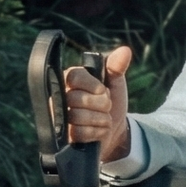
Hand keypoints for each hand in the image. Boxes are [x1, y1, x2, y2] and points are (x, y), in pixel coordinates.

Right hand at [64, 45, 132, 163]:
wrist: (115, 130)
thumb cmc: (111, 103)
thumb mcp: (115, 84)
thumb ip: (116, 67)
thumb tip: (125, 51)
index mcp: (70, 79)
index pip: (74, 76)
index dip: (92, 85)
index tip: (103, 90)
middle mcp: (61, 96)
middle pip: (77, 99)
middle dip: (101, 105)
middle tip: (105, 107)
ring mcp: (60, 116)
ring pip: (78, 117)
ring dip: (100, 119)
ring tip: (102, 118)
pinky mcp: (64, 135)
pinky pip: (79, 132)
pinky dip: (96, 132)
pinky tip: (98, 131)